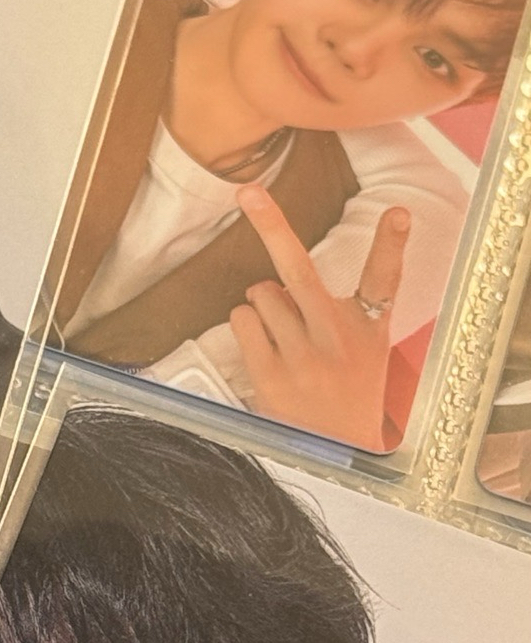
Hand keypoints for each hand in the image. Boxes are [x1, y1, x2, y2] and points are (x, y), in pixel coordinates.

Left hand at [228, 185, 409, 452]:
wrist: (339, 451)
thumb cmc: (349, 391)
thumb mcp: (369, 349)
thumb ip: (340, 310)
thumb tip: (274, 281)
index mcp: (369, 328)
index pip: (385, 278)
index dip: (392, 243)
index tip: (399, 212)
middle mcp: (337, 339)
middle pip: (298, 270)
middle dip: (270, 223)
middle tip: (248, 191)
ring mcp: (302, 358)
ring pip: (260, 294)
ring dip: (264, 303)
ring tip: (284, 334)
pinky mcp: (270, 375)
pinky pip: (242, 319)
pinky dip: (247, 323)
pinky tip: (266, 345)